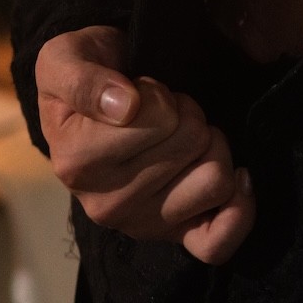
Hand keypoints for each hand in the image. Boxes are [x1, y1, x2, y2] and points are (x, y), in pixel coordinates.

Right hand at [36, 24, 254, 263]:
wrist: (91, 103)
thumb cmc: (83, 76)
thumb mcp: (64, 60)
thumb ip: (84, 80)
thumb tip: (125, 107)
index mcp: (77, 165)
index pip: (160, 117)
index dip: (159, 93)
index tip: (138, 92)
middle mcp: (106, 206)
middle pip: (194, 141)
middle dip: (185, 114)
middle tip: (160, 112)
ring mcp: (142, 224)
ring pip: (216, 178)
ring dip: (208, 144)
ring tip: (180, 135)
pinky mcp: (172, 236)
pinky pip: (217, 242)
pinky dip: (238, 208)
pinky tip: (237, 175)